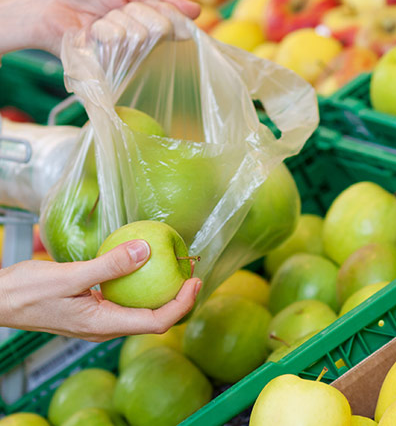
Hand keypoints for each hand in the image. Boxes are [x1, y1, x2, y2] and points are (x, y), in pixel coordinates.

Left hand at [0, 0, 199, 56]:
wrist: (52, 7)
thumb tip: (196, 12)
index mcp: (148, 22)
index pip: (173, 21)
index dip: (171, 17)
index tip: (172, 17)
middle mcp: (142, 40)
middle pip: (158, 27)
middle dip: (135, 12)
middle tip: (115, 10)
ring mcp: (128, 54)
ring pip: (138, 34)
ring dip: (115, 20)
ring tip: (99, 22)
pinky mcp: (113, 65)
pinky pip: (120, 44)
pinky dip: (104, 31)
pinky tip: (93, 33)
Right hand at [0, 240, 200, 341]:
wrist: (0, 300)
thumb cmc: (28, 292)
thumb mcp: (70, 276)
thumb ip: (109, 266)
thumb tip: (145, 251)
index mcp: (105, 324)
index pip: (157, 322)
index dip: (181, 304)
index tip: (195, 281)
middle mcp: (106, 325)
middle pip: (154, 319)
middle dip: (179, 299)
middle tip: (193, 274)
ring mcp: (100, 318)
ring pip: (142, 310)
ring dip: (163, 292)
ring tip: (176, 270)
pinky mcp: (93, 308)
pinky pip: (126, 300)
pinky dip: (142, 286)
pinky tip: (144, 266)